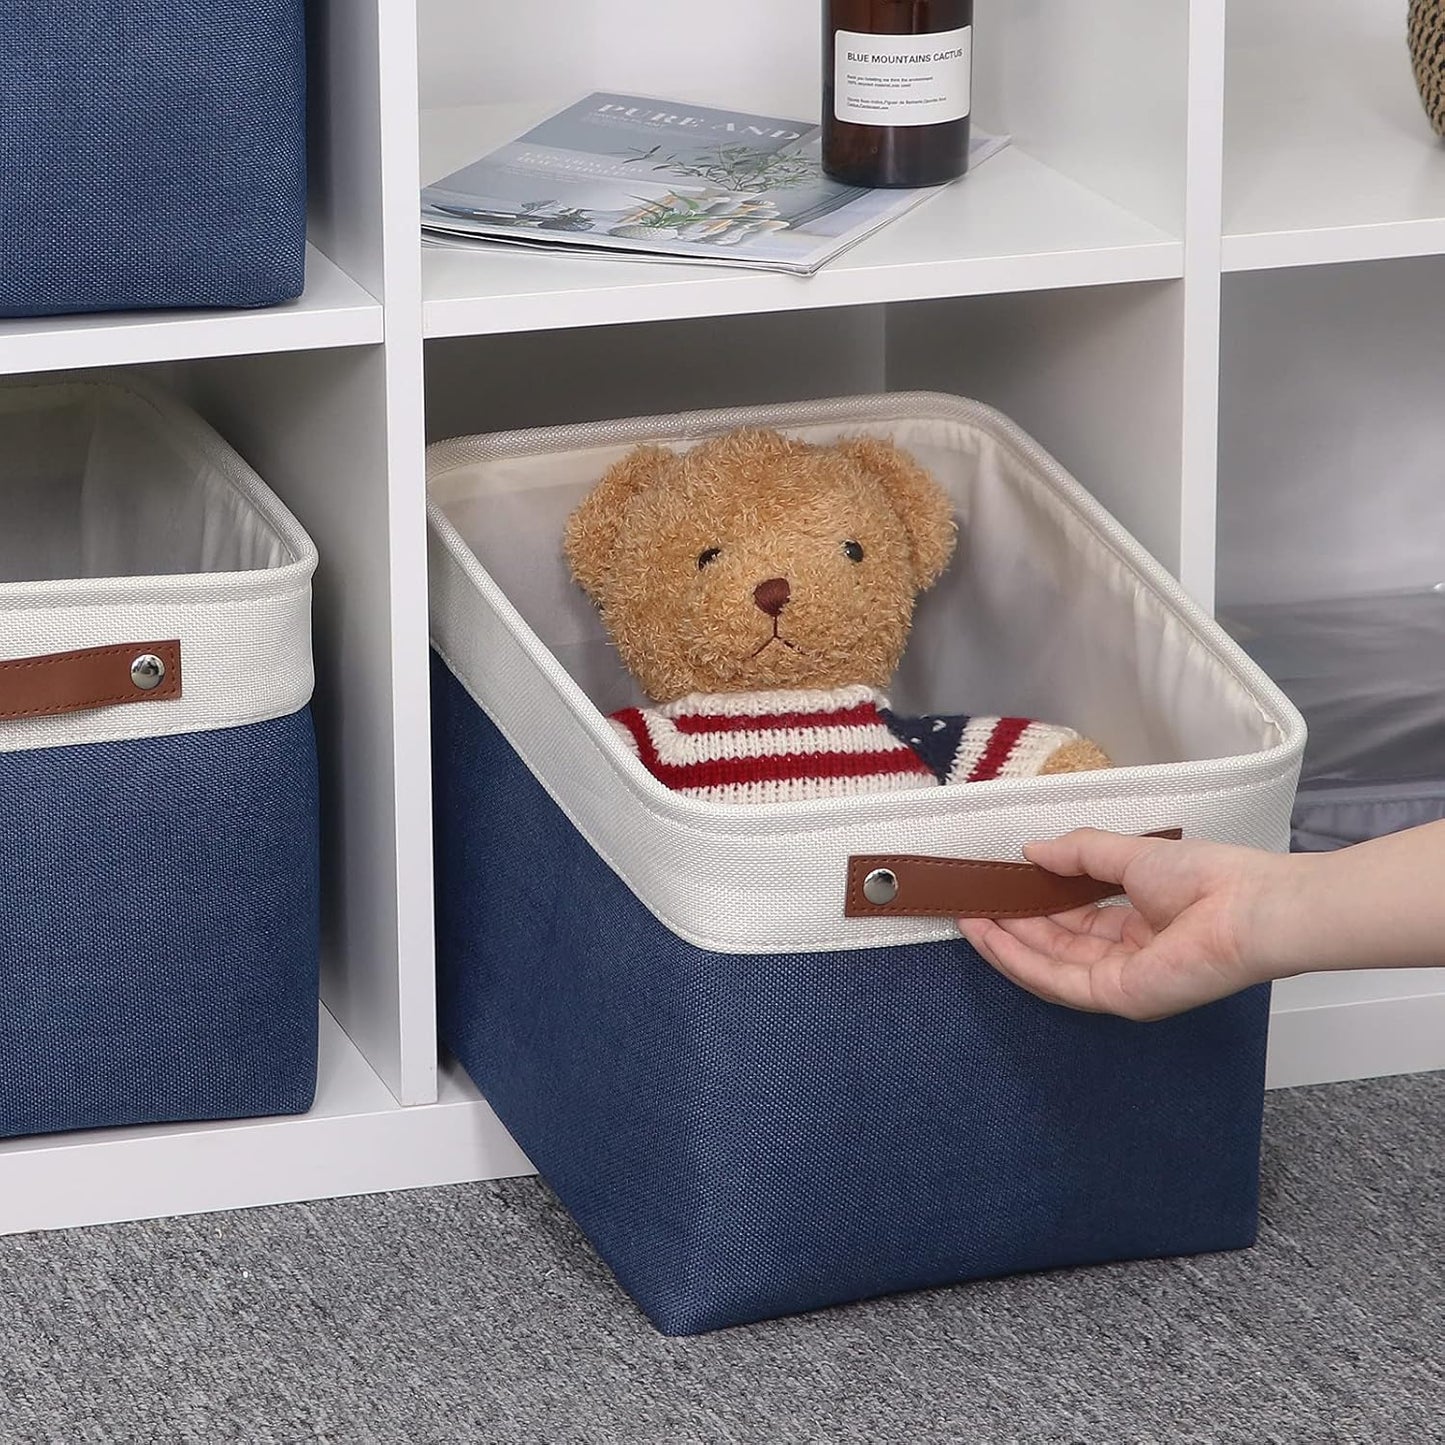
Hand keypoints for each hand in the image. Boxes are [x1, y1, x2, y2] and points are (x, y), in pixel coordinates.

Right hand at [957, 829, 1289, 1020]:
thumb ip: (1078, 854)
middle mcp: (1128, 960)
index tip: (1002, 887)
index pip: (1076, 921)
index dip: (1036, 906)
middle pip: (1057, 947)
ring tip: (970, 918)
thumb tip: (1031, 851)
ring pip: (1050, 966)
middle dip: (1013, 928)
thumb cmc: (1205, 877)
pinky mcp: (1116, 997)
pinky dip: (1021, 959)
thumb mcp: (1129, 855)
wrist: (1248, 907)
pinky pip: (1057, 980)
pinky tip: (992, 936)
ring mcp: (1121, 984)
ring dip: (1007, 945)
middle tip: (973, 905)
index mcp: (1140, 928)